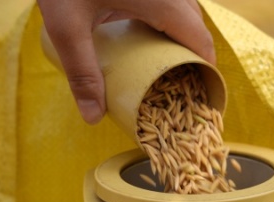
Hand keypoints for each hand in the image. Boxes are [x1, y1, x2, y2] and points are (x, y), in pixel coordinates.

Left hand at [36, 0, 216, 123]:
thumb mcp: (66, 26)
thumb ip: (81, 72)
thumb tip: (92, 117)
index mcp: (162, 0)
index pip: (201, 40)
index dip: (206, 68)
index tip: (200, 93)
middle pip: (195, 25)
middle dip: (190, 56)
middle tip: (176, 85)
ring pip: (183, 10)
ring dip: (178, 37)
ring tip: (161, 65)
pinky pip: (168, 0)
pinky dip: (166, 20)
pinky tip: (146, 36)